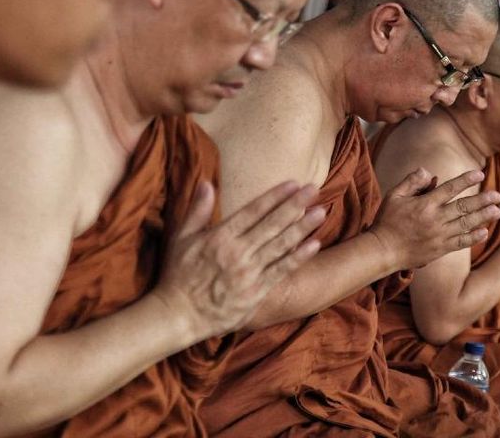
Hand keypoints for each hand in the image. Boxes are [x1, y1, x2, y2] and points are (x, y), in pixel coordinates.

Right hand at [154, 180, 324, 341]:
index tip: (294, 183)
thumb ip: (197, 210)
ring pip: (281, 245)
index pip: (254, 211)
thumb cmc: (178, 275)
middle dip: (295, 205)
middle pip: (273, 224)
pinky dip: (298, 257)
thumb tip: (206, 183)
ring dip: (303, 228)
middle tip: (314, 190)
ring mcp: (249, 272)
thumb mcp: (181, 238)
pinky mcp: (256, 291)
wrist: (178, 315)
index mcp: (220, 237)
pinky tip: (314, 244)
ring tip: (321, 212)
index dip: (276, 196)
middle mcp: (238, 252)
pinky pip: (281, 271)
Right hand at [369, 168, 499, 269]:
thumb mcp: (394, 196)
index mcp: (425, 204)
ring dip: (483, 217)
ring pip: (466, 224)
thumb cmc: (387, 221)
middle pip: (464, 207)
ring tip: (497, 211)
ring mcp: (439, 236)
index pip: (450, 189)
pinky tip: (484, 232)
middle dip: (482, 200)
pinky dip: (473, 237)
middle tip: (497, 195)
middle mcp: (435, 219)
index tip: (480, 173)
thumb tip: (428, 172)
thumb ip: (411, 182)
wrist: (383, 251)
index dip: (466, 180)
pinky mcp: (440, 249)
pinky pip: (461, 242)